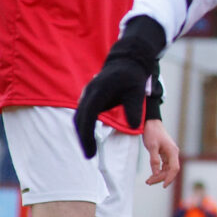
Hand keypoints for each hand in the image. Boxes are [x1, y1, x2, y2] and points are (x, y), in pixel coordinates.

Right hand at [73, 37, 156, 157]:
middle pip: (79, 119)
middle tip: (90, 155)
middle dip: (83, 138)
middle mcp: (88, 92)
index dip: (87, 137)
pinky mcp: (89, 95)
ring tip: (90, 148)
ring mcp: (87, 93)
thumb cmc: (133, 77)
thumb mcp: (136, 92)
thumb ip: (134, 109)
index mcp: (98, 92)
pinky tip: (90, 135)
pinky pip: (83, 112)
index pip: (87, 117)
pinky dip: (85, 124)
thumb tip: (134, 126)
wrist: (128, 61)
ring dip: (82, 132)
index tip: (90, 153)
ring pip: (79, 116)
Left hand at [143, 119, 179, 186]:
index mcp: (172, 151)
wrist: (151, 123)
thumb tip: (156, 173)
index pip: (174, 168)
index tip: (163, 186)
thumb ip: (154, 160)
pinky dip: (158, 171)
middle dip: (161, 178)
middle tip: (148, 182)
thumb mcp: (151, 146)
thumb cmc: (152, 133)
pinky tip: (152, 175)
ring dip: (159, 176)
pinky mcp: (165, 154)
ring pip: (167, 169)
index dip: (170, 178)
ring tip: (148, 180)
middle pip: (170, 171)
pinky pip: (164, 166)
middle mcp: (173, 153)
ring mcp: (170, 154)